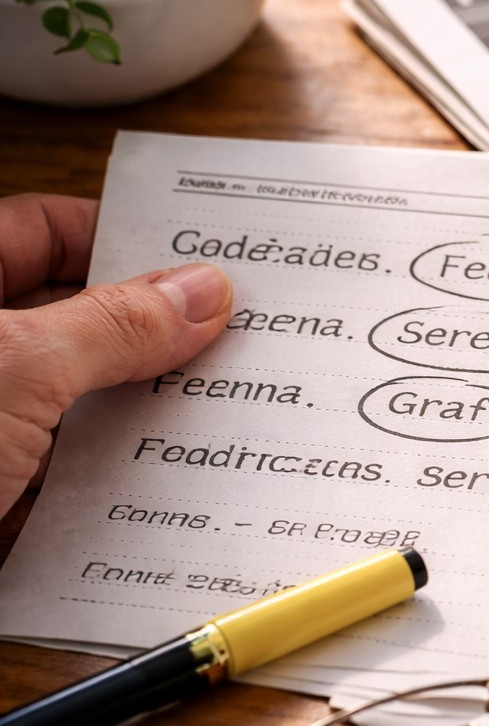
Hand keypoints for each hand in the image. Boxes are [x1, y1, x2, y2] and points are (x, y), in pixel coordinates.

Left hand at [0, 193, 232, 517]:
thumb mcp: (15, 368)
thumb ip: (112, 327)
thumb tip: (201, 293)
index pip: (40, 231)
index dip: (119, 236)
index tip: (199, 260)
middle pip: (69, 322)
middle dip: (150, 333)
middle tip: (230, 336)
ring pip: (73, 408)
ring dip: (140, 419)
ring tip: (218, 416)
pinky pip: (62, 487)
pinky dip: (114, 492)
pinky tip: (168, 494)